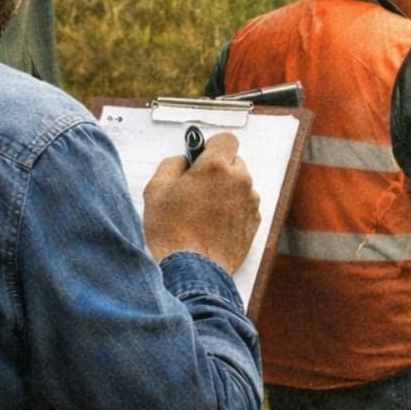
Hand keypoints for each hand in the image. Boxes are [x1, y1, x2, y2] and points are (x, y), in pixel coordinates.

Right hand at [142, 132, 260, 274]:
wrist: (192, 270)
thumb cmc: (173, 233)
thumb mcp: (156, 190)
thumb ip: (171, 164)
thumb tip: (183, 160)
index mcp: (216, 167)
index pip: (226, 139)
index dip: (212, 146)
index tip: (202, 156)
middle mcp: (239, 180)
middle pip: (233, 162)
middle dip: (217, 170)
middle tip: (197, 187)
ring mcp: (249, 201)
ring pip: (239, 185)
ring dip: (225, 191)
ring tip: (203, 211)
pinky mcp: (254, 221)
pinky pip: (244, 205)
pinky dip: (232, 210)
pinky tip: (213, 224)